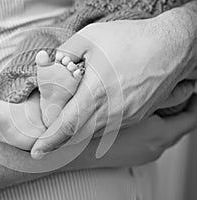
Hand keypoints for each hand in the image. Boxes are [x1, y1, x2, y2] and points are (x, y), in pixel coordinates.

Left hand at [31, 16, 196, 157]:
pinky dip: (92, 126)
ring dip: (76, 132)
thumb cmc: (131, 40)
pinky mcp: (134, 116)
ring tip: (66, 121)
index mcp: (95, 94)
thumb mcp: (90, 38)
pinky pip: (107, 127)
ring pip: (92, 133)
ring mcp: (124, 117)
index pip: (66, 126)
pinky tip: (89, 113)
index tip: (35, 152)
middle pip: (77, 135)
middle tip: (46, 137)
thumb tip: (49, 64)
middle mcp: (111, 112)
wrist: (171, 48)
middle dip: (59, 138)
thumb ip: (64, 54)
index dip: (49, 141)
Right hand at [63, 95, 196, 169]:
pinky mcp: (136, 157)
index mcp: (160, 134)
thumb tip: (180, 86)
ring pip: (165, 134)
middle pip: (179, 127)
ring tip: (153, 105)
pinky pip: (152, 141)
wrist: (77, 150)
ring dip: (165, 120)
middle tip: (173, 94)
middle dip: (180, 110)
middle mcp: (156, 147)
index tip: (192, 91)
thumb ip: (159, 94)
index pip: (191, 119)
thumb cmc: (99, 128)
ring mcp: (146, 154)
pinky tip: (137, 120)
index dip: (194, 102)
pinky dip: (152, 129)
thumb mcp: (132, 104)